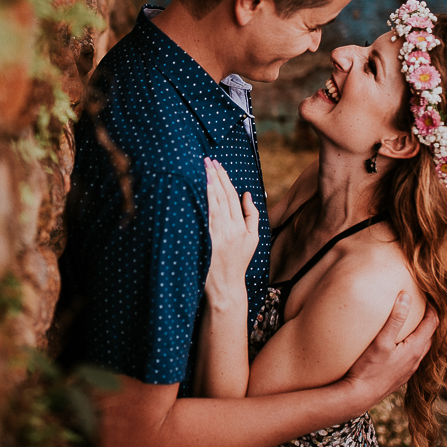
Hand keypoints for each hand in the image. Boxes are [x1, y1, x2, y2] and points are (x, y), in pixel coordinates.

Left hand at [204, 159, 258, 305]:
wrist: (226, 286)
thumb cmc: (238, 262)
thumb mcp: (253, 239)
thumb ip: (252, 215)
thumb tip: (247, 193)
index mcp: (241, 227)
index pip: (232, 196)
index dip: (224, 179)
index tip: (217, 164)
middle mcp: (230, 229)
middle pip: (221, 196)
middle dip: (214, 176)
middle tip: (206, 160)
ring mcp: (217, 236)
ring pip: (212, 204)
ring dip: (206, 185)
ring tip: (201, 169)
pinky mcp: (205, 242)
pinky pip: (202, 219)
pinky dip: (199, 203)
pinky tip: (194, 191)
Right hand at [339, 292, 437, 409]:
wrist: (358, 397)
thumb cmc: (368, 369)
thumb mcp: (381, 341)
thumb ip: (395, 319)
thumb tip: (406, 296)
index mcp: (415, 349)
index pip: (432, 323)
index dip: (433, 308)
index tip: (429, 294)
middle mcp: (416, 360)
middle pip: (430, 335)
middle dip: (430, 319)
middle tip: (423, 305)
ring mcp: (409, 370)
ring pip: (422, 347)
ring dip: (422, 333)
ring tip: (413, 321)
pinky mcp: (400, 376)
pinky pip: (413, 356)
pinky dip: (413, 344)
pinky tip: (400, 343)